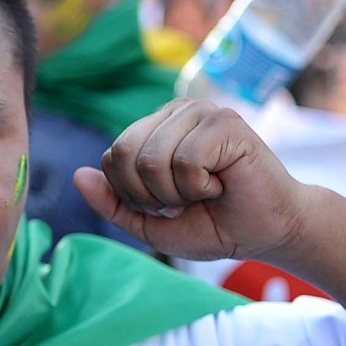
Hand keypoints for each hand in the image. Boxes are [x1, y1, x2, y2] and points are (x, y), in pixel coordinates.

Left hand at [74, 98, 311, 261]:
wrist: (267, 232)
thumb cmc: (213, 224)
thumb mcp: (151, 223)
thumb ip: (113, 203)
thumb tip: (78, 175)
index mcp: (155, 129)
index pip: (112, 156)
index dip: (132, 194)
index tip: (167, 205)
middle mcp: (175, 113)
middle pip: (124, 154)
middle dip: (149, 195)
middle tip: (184, 201)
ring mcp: (200, 113)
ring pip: (151, 159)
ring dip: (175, 193)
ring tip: (204, 191)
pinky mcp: (224, 122)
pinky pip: (184, 160)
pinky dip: (198, 186)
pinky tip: (220, 183)